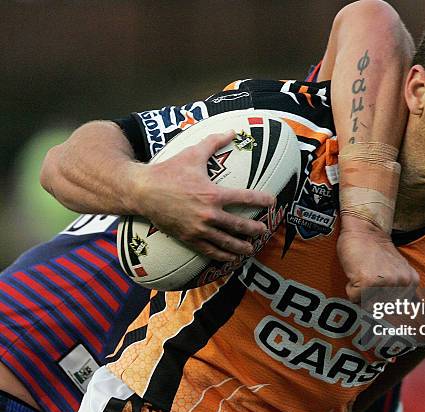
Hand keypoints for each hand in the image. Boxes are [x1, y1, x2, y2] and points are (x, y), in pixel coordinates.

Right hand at [133, 131, 274, 260]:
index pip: (245, 197)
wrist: (142, 190)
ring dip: (242, 246)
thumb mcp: (193, 153)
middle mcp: (208, 213)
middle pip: (239, 225)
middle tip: (264, 230)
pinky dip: (223, 256)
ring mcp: (199, 228)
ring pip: (226, 242)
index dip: (262, 199)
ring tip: (251, 248)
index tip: (273, 201)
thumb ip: (214, 142)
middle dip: (255, 229)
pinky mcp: (188, 238)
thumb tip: (232, 131)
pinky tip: (231, 258)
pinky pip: (210, 251)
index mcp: (213, 193)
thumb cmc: (169, 171)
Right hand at [337, 216, 418, 303]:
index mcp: (412, 282)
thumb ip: (400, 287)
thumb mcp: (397, 269)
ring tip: (362, 274)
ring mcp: (386, 283)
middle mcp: (402, 283)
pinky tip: (355, 273)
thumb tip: (401, 313)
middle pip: (380, 307)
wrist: (365, 229)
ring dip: (360, 293)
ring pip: (366, 304)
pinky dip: (351, 288)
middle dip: (370, 296)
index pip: (395, 308)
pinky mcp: (368, 282)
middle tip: (368, 277)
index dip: (382, 299)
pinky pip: (354, 298)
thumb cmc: (376, 249)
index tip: (379, 289)